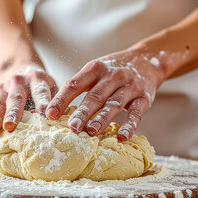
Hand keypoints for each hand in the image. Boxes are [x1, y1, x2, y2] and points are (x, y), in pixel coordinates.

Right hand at [0, 63, 57, 134]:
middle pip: (15, 98)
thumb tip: (57, 120)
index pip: (40, 91)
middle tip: (10, 126)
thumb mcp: (51, 87)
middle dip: (12, 112)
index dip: (43, 102)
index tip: (45, 114)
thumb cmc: (40, 85)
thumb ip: (54, 101)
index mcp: (37, 79)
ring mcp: (3, 88)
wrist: (20, 67)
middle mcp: (18, 82)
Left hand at [45, 49, 165, 141]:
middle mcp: (113, 76)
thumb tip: (55, 109)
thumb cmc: (113, 70)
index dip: (61, 100)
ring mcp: (130, 86)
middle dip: (82, 112)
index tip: (50, 115)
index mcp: (95, 69)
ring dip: (102, 119)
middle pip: (95, 96)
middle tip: (71, 127)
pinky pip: (136, 113)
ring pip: (114, 104)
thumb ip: (79, 86)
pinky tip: (121, 137)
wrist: (148, 60)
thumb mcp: (96, 70)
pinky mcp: (144, 97)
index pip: (75, 84)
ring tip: (91, 132)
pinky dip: (129, 126)